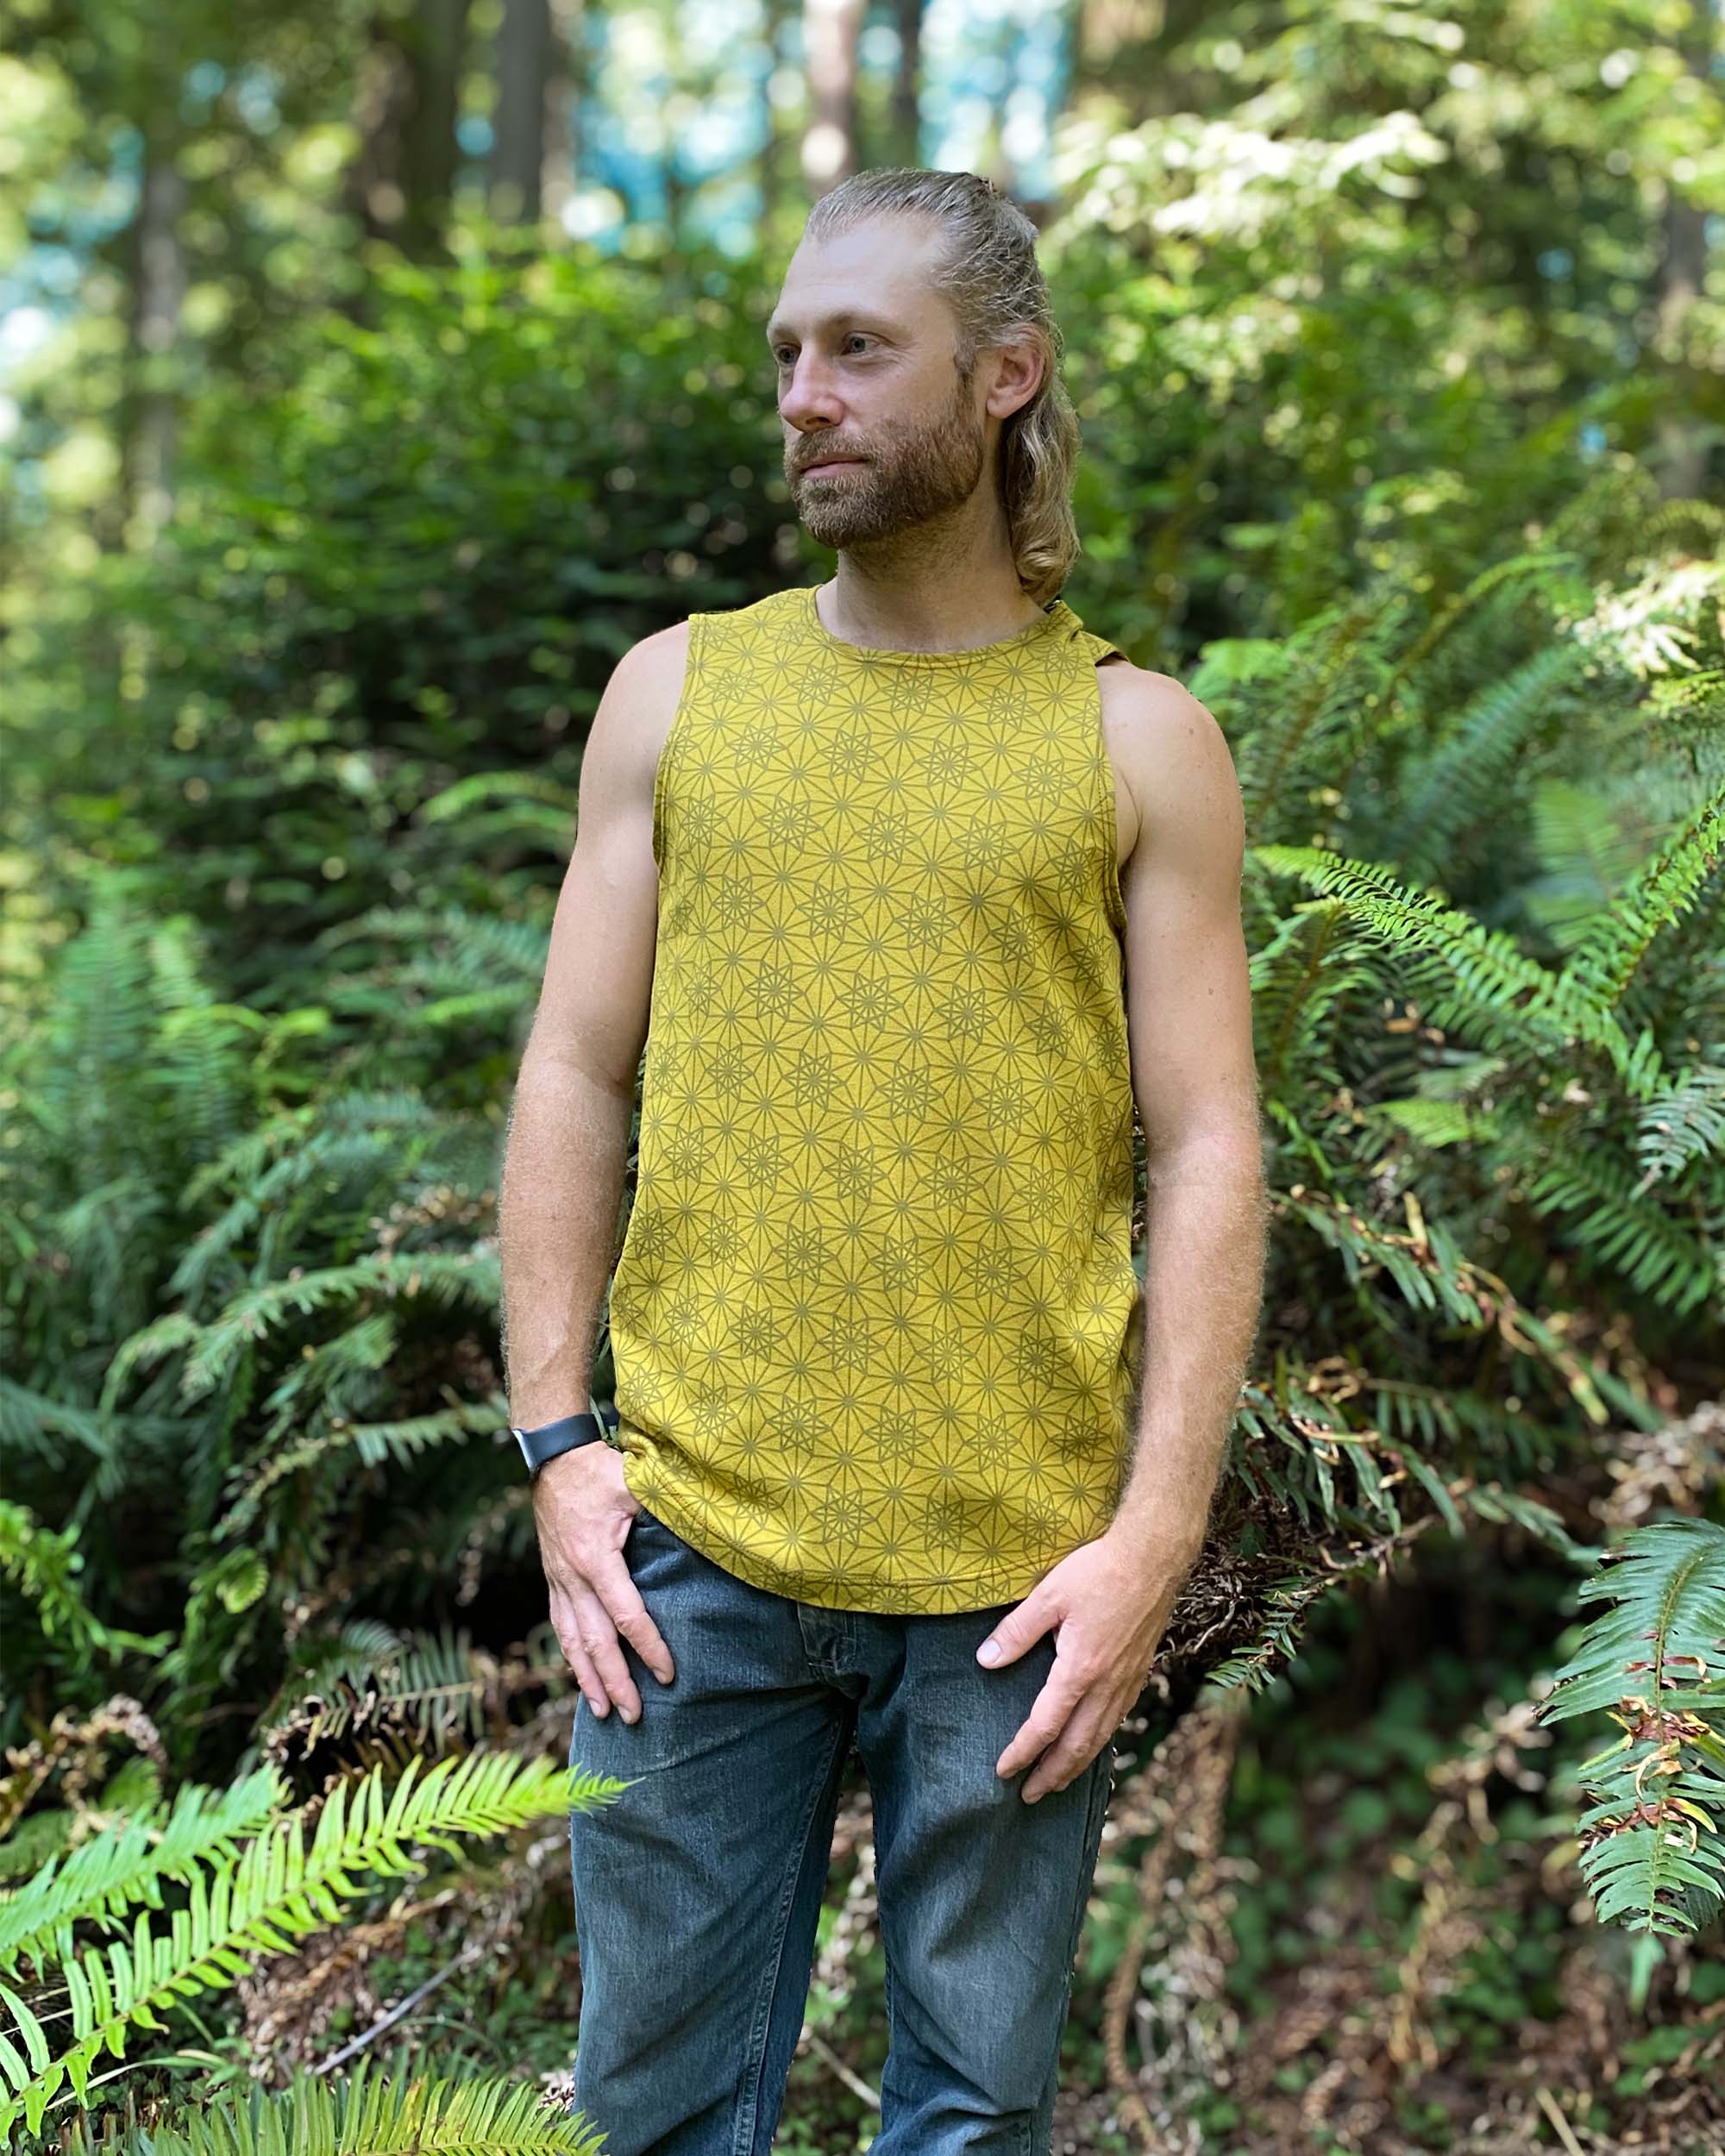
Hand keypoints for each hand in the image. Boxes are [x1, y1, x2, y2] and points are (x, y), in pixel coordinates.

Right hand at [532, 1443, 675, 1721]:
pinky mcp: (553, 1579)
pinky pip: (560, 1626)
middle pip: (595, 1641)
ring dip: (587, 1679)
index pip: (626, 1615)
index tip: (668, 1674)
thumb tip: (704, 1523)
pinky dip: (571, 1656)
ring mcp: (558, 1581)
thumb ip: (663, 1509)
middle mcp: (573, 1577)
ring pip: (572, 1641)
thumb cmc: (598, 1471)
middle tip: (635, 1715)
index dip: (648, 1647)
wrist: (553, 1459)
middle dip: (615, 1682)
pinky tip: (580, 1675)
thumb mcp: (634, 1483)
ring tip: (603, 1712)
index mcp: (596, 1558)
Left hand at [975, 1519, 1192, 1802]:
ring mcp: (1127, 1681)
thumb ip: (1016, 1632)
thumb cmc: (1099, 1571)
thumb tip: (985, 1662)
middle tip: (1028, 1797)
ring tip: (1057, 1782)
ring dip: (1076, 1765)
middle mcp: (1107, 1685)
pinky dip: (1100, 1741)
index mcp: (1080, 1670)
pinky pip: (1117, 1719)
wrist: (1154, 1557)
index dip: (1022, 1752)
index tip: (1003, 1771)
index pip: (1045, 1726)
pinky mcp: (1139, 1671)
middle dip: (1051, 1775)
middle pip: (1077, 1745)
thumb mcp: (1048, 1595)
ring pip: (1100, 1737)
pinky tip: (1091, 1742)